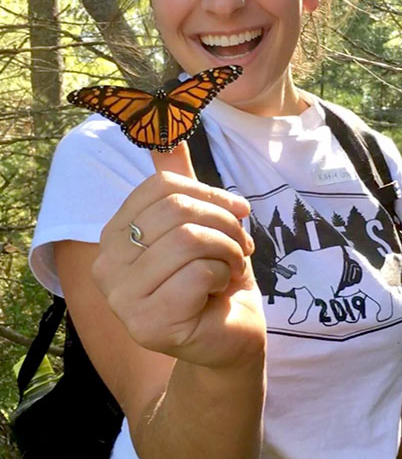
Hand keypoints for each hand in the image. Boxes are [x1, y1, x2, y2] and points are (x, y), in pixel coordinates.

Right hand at [92, 142, 265, 368]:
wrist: (231, 335)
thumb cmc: (214, 278)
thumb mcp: (199, 221)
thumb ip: (177, 178)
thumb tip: (164, 123)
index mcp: (113, 236)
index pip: (160, 186)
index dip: (209, 194)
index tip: (236, 213)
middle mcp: (106, 267)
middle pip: (176, 211)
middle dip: (224, 224)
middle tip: (239, 247)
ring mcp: (121, 300)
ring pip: (188, 239)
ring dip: (228, 250)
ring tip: (232, 267)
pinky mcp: (148, 325)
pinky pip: (198, 272)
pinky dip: (224, 276)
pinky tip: (220, 291)